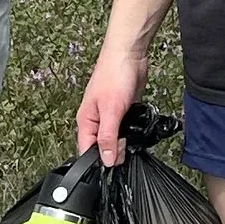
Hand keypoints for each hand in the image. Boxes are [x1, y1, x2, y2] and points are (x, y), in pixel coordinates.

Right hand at [77, 29, 152, 162]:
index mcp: (86, 121)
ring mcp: (110, 116)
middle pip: (102, 147)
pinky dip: (132, 133)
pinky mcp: (124, 111)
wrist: (129, 54)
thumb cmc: (114, 75)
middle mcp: (96, 121)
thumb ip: (108, 136)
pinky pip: (126, 129)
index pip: (87, 150)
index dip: (98, 162)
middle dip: (114, 154)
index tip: (112, 169)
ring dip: (123, 143)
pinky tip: (138, 134)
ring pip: (115, 139)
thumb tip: (106, 160)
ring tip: (132, 143)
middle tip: (126, 155)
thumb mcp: (111, 110)